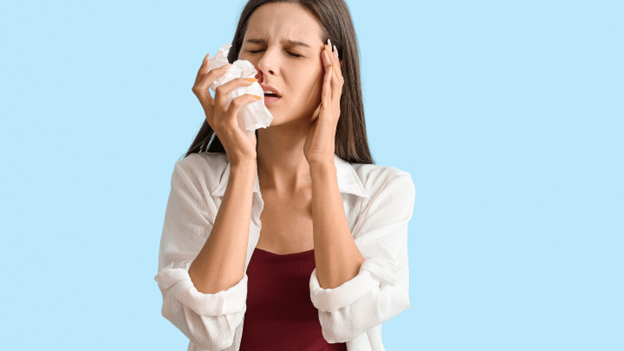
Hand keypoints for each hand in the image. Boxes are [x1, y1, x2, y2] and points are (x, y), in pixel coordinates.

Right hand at [192, 53, 260, 165]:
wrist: (243, 160)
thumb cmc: (242, 139)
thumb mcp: (236, 118)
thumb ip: (235, 104)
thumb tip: (246, 87)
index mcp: (209, 112)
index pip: (198, 88)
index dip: (201, 71)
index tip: (208, 57)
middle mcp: (210, 115)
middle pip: (201, 87)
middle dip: (213, 72)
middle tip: (229, 66)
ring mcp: (219, 120)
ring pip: (220, 92)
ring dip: (235, 82)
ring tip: (249, 80)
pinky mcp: (229, 125)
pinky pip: (236, 104)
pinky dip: (246, 97)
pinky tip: (256, 97)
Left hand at [303, 39, 343, 165]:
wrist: (319, 158)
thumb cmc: (314, 143)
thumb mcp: (313, 122)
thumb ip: (313, 111)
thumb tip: (308, 104)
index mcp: (330, 106)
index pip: (333, 81)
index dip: (331, 66)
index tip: (327, 51)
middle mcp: (334, 105)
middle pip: (336, 77)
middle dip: (333, 60)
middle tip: (329, 44)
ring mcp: (333, 109)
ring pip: (335, 82)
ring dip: (332, 65)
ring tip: (328, 50)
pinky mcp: (328, 115)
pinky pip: (329, 94)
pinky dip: (329, 80)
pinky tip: (327, 69)